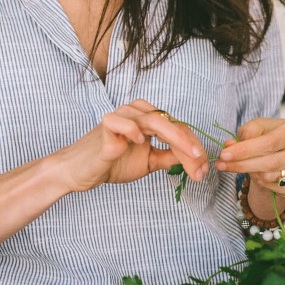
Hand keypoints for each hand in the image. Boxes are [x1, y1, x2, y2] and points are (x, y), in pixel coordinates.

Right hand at [57, 100, 208, 192]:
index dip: (193, 147)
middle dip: (190, 147)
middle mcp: (137, 112)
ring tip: (187, 159)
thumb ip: (169, 156)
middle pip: (172, 123)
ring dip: (175, 141)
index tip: (204, 169)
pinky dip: (134, 130)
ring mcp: (121, 116)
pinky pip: (123, 121)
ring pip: (155, 120)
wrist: (81, 172)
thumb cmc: (113, 163)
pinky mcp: (105, 125)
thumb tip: (194, 159)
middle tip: (201, 167)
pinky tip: (140, 143)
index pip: (178, 128)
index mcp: (148, 118)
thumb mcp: (149, 161)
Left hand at [215, 116, 284, 208]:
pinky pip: (273, 188)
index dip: (246, 150)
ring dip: (249, 172)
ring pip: (270, 176)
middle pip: (271, 162)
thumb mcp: (258, 128)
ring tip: (241, 165)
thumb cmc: (270, 137)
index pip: (271, 142)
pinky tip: (256, 174)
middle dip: (242, 164)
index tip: (225, 154)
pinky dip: (260, 182)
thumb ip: (246, 133)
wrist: (281, 154)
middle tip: (221, 164)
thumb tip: (231, 146)